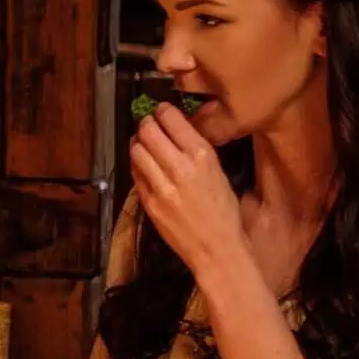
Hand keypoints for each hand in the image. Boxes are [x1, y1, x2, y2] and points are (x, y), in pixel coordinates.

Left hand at [129, 105, 247, 279]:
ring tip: (142, 144)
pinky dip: (136, 165)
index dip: (162, 111)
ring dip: (137, 143)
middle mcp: (180, 167)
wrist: (216, 248)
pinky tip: (143, 165)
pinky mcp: (148, 201)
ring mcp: (161, 185)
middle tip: (146, 124)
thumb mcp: (218, 173)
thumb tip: (176, 130)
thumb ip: (196, 151)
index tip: (160, 110)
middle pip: (148, 131)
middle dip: (145, 123)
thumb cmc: (223, 212)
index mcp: (202, 156)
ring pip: (136, 150)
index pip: (172, 120)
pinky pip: (135, 174)